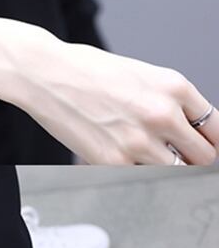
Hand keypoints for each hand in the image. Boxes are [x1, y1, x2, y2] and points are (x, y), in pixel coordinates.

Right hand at [0, 18, 218, 164]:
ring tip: (142, 152)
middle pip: (203, 157)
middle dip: (193, 158)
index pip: (215, 128)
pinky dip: (133, 171)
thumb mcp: (141, 74)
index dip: (211, 142)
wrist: (44, 74)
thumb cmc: (87, 70)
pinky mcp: (112, 162)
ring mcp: (138, 142)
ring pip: (174, 172)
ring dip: (163, 166)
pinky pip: (138, 177)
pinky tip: (118, 153)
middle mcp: (162, 114)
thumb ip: (170, 101)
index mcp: (174, 87)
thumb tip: (187, 127)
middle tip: (178, 156)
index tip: (205, 148)